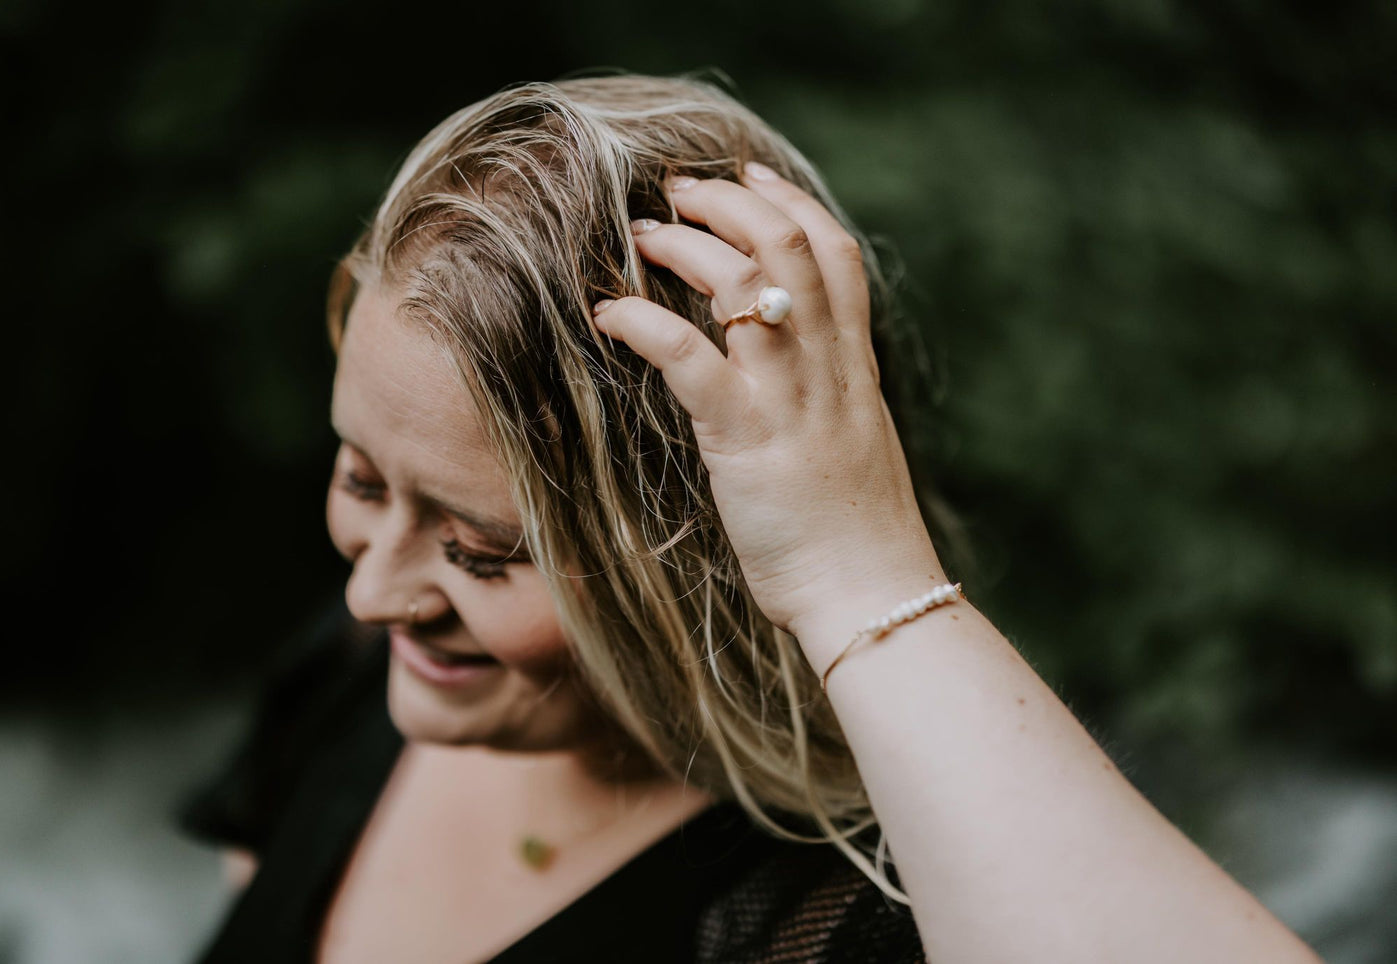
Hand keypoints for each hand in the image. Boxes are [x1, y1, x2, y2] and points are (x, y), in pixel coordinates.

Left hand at [591, 163, 944, 642]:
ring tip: (641, 234)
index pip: (836, 255)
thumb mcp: (855, 442)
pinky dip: (644, 323)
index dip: (791, 203)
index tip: (750, 176)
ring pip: (742, 284)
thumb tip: (791, 370)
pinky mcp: (745, 437)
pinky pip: (689, 357)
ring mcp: (788, 398)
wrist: (869, 594)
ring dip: (685, 245)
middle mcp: (826, 368)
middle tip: (677, 192)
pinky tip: (609, 313)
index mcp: (854, 367)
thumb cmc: (855, 534)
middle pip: (786, 248)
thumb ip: (828, 394)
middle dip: (729, 204)